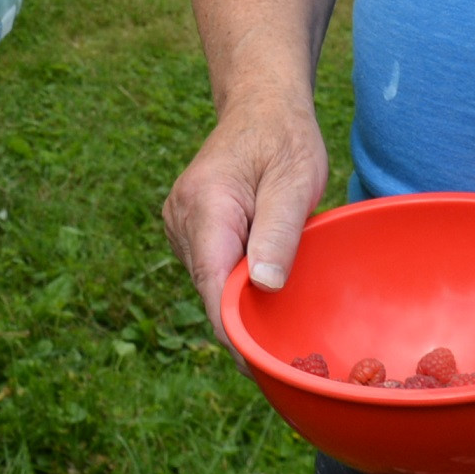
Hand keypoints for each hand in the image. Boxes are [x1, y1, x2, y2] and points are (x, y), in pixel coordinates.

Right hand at [162, 90, 327, 344]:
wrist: (261, 106)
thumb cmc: (283, 140)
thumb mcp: (293, 181)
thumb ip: (277, 233)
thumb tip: (262, 287)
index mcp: (205, 207)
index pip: (213, 286)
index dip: (234, 332)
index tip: (260, 367)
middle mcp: (181, 218)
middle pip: (210, 290)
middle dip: (242, 321)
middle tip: (286, 354)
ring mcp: (181, 224)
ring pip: (210, 283)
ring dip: (241, 300)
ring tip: (282, 317)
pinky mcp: (189, 229)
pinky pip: (212, 269)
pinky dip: (236, 282)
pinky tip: (265, 285)